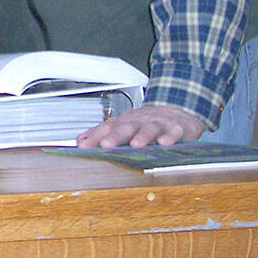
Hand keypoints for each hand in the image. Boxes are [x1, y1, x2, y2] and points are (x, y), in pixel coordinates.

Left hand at [77, 104, 206, 148]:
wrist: (175, 112)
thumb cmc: (145, 122)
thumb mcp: (124, 126)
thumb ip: (103, 134)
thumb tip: (80, 142)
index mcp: (124, 122)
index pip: (106, 128)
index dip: (94, 137)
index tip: (83, 146)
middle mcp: (139, 121)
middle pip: (126, 127)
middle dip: (115, 136)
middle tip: (105, 144)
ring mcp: (158, 124)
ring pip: (149, 129)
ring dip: (142, 136)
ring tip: (135, 145)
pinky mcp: (176, 128)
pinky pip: (173, 132)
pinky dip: (170, 136)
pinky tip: (165, 143)